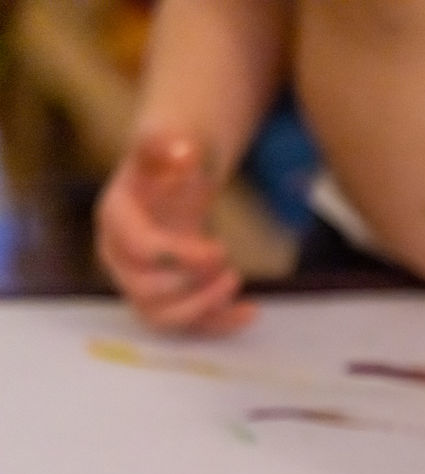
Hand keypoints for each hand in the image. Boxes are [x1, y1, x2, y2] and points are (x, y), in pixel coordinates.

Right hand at [94, 132, 256, 333]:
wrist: (169, 177)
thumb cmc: (167, 160)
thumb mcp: (168, 142)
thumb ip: (168, 143)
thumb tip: (183, 151)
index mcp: (115, 219)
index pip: (140, 250)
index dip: (182, 256)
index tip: (220, 249)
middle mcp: (119, 257)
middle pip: (146, 290)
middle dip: (193, 284)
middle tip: (229, 264)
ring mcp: (138, 281)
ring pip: (160, 317)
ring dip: (202, 308)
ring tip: (236, 281)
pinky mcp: (164, 298)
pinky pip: (185, 325)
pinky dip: (219, 324)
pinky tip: (252, 310)